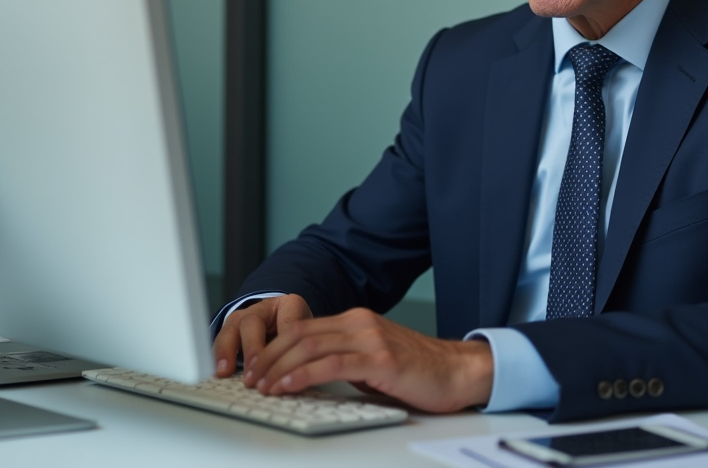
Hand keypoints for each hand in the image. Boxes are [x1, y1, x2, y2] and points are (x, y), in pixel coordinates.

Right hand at [213, 294, 312, 377]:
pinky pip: (220, 339)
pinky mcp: (230, 328)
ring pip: (231, 328)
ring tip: (226, 371)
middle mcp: (263, 308)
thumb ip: (305, 350)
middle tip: (254, 371)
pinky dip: (218, 356)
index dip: (283, 342)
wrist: (281, 319)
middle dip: (252, 348)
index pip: (287, 322)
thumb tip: (300, 375)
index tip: (285, 361)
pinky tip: (218, 371)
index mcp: (289, 305)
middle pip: (253, 323)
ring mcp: (243, 316)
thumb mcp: (307, 336)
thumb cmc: (296, 330)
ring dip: (228, 352)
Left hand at [241, 307, 493, 412]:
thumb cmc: (417, 372)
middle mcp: (360, 323)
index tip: (256, 367)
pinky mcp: (381, 359)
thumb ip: (343, 360)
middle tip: (251, 379)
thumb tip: (304, 375)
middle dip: (269, 357)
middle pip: (300, 335)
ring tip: (263, 386)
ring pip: (310, 347)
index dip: (273, 347)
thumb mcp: (372, 361)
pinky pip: (332, 364)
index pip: (302, 328)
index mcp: (355, 320)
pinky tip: (289, 385)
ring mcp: (370, 338)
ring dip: (280, 368)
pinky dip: (304, 375)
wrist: (457, 373)